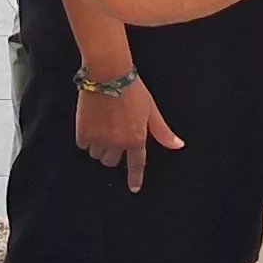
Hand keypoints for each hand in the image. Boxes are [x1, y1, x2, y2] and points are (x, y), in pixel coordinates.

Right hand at [75, 74, 181, 191]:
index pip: (137, 164)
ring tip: (101, 125)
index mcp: (136, 138)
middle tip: (113, 134)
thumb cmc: (132, 88)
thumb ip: (162, 131)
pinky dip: (85, 138)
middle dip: (113, 152)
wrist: (108, 73)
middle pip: (112, 161)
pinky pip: (83, 145)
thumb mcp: (151, 110)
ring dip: (98, 145)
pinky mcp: (83, 132)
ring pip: (97, 154)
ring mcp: (100, 139)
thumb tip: (179, 145)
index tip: (134, 188)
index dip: (135, 178)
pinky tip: (90, 123)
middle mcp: (118, 143)